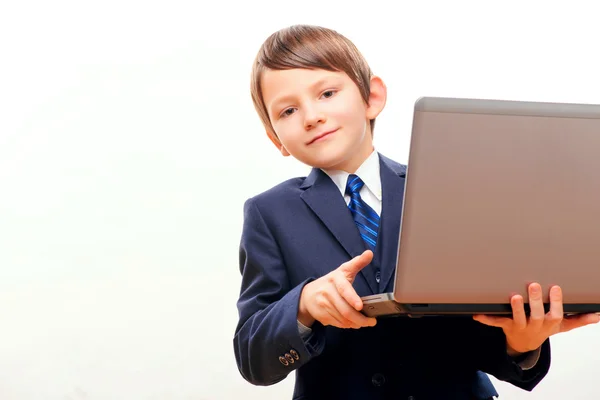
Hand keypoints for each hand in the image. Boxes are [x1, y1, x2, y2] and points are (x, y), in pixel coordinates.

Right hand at [298, 250, 376, 328]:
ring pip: (343, 319)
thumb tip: (369, 253)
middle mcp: (328, 291)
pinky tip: (352, 323)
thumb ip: (357, 263)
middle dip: (360, 319)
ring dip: (355, 323)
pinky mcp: (321, 315)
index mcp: (335, 278)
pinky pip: (338, 323)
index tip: (360, 306)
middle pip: (346, 309)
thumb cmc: (331, 282)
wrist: (308, 295)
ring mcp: (323, 304)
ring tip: (363, 323)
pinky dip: (347, 325)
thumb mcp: (343, 270)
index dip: (352, 298)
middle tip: (371, 321)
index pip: (344, 289)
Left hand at [473, 283, 599, 354]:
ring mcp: (519, 326)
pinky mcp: (505, 325)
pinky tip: (477, 315)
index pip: (554, 313)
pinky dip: (486, 319)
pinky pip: (495, 323)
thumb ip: (578, 319)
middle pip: (536, 315)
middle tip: (532, 285)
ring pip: (517, 318)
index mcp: (549, 323)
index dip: (555, 302)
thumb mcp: (562, 325)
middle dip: (535, 301)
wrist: (525, 344)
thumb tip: (597, 315)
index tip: (554, 287)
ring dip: (515, 309)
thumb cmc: (544, 328)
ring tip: (514, 296)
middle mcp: (534, 325)